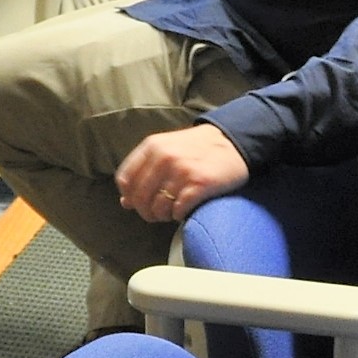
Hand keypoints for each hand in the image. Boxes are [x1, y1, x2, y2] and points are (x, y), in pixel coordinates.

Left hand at [115, 123, 249, 221]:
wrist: (232, 142)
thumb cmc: (197, 148)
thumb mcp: (166, 149)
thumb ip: (144, 170)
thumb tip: (126, 202)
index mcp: (152, 146)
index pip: (125, 180)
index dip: (129, 196)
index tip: (137, 202)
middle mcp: (164, 158)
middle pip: (140, 198)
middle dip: (146, 211)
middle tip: (156, 213)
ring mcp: (182, 171)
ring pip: (158, 208)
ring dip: (164, 215)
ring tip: (172, 210)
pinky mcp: (199, 185)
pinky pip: (178, 211)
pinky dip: (179, 215)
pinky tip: (184, 209)